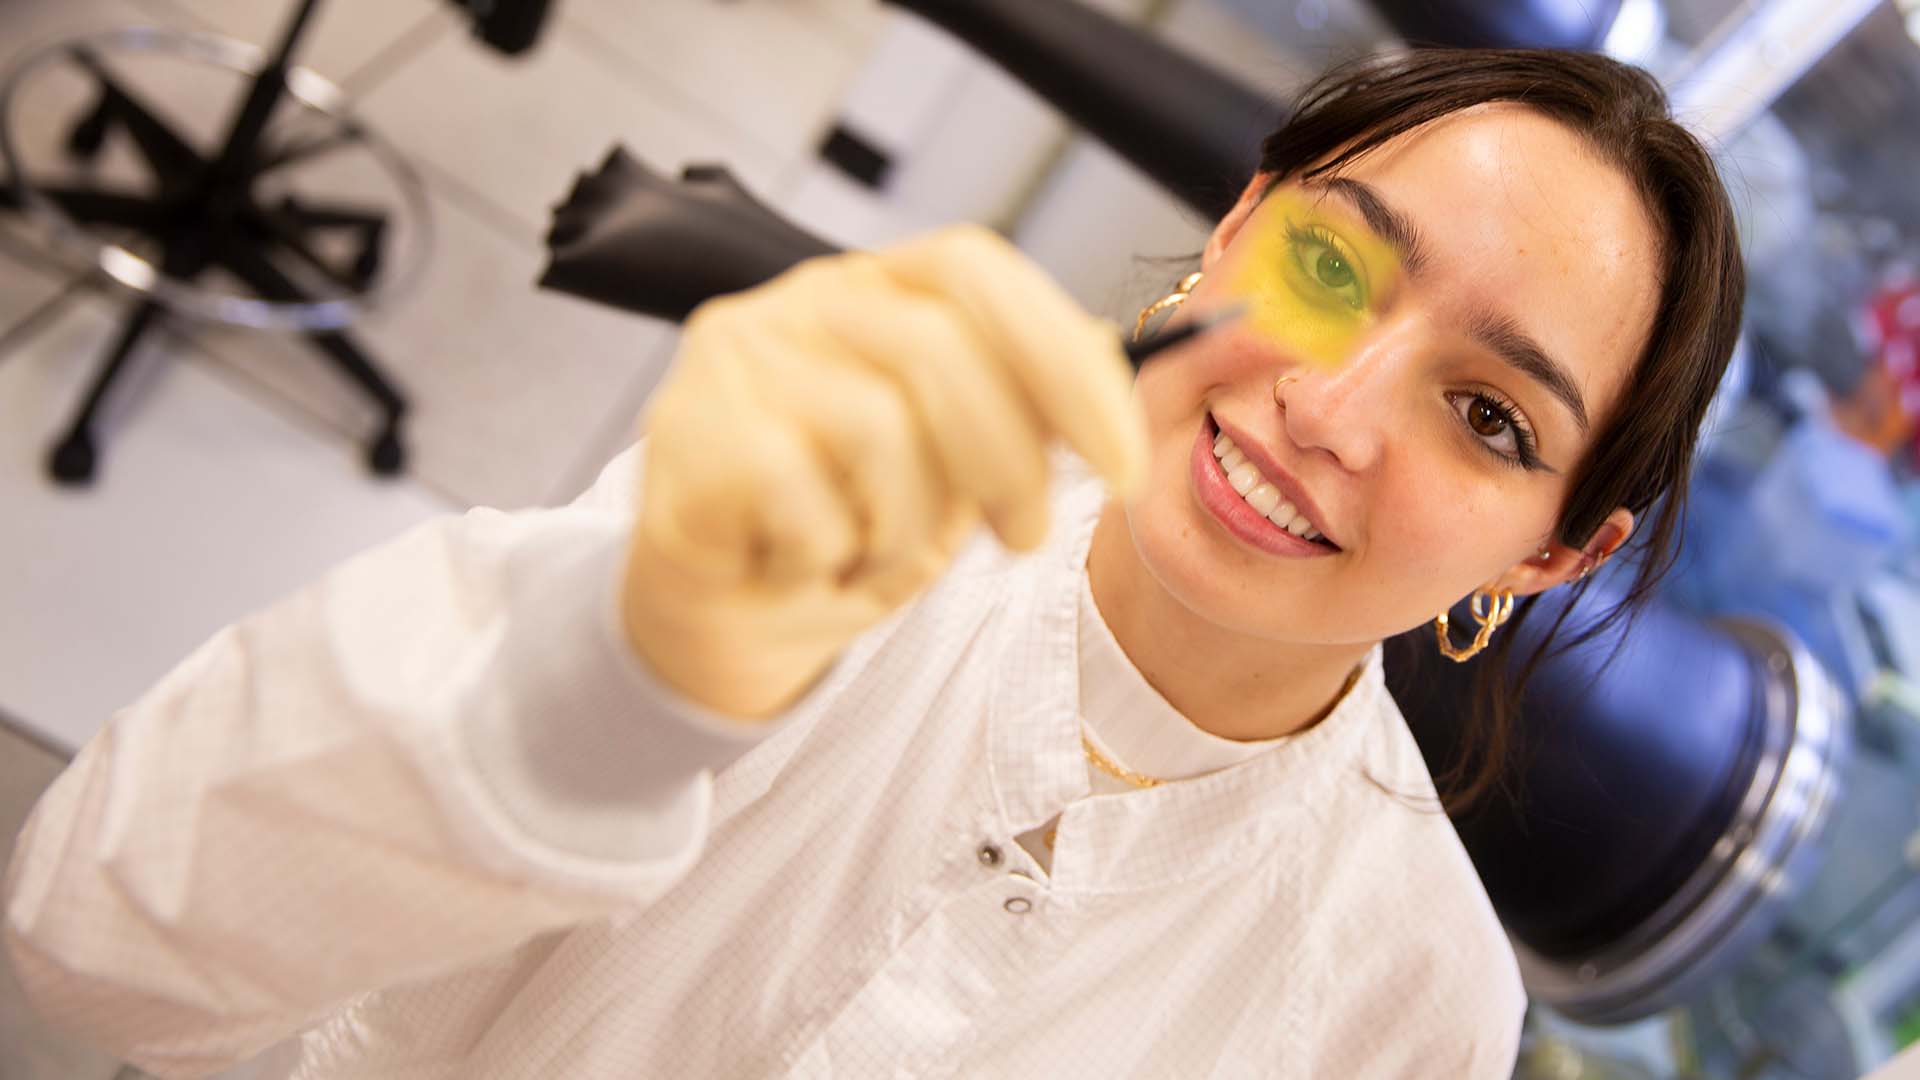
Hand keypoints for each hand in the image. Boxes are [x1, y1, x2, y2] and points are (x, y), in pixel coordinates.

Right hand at [620, 225, 1147, 719]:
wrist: (732, 602)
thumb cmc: (860, 516)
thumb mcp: (970, 461)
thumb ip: (1047, 403)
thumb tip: (1191, 348)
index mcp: (885, 281)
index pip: (981, 274)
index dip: (1065, 364)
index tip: (1123, 466)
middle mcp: (806, 297)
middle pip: (940, 350)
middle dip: (1011, 466)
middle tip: (1027, 542)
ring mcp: (739, 356)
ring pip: (877, 430)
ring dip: (910, 529)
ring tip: (885, 556)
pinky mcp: (689, 433)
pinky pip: (806, 500)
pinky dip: (835, 558)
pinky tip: (814, 566)